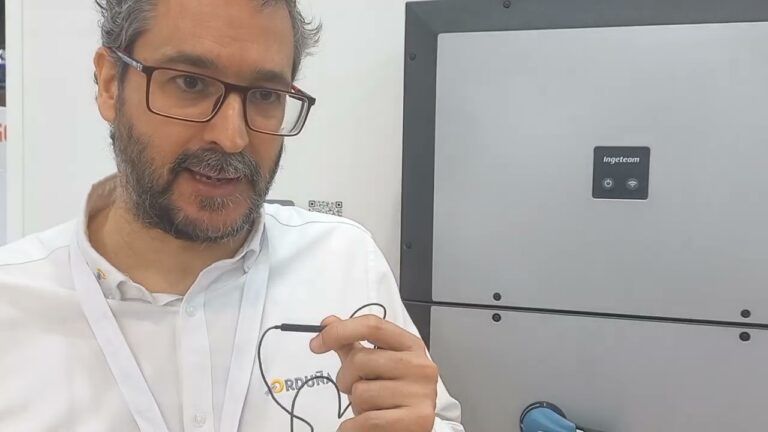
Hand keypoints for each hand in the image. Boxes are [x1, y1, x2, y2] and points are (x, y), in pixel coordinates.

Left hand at [309, 315, 437, 431]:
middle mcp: (420, 366)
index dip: (339, 331)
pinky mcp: (417, 420)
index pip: (372, 326)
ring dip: (356, 405)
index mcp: (411, 346)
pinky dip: (354, 426)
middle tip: (356, 389)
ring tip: (371, 408)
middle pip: (360, 360)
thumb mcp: (375, 366)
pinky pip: (367, 420)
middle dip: (346, 378)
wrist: (413, 427)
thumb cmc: (392, 395)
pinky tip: (364, 425)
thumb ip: (351, 344)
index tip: (316, 344)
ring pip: (361, 393)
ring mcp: (421, 393)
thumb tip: (328, 323)